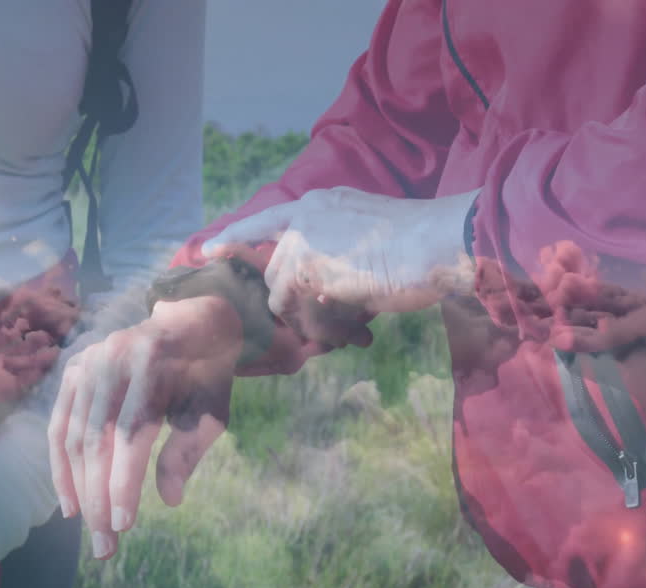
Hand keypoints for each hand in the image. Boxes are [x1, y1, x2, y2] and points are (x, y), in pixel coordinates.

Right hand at [48, 296, 242, 559]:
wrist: (190, 322)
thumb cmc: (207, 374)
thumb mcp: (211, 410)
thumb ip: (188, 451)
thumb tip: (168, 499)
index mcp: (154, 361)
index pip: (132, 430)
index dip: (124, 480)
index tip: (124, 525)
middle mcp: (113, 357)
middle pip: (97, 439)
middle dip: (98, 498)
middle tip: (106, 547)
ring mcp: (88, 360)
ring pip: (74, 437)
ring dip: (78, 490)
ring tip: (92, 533)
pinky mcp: (74, 369)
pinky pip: (59, 425)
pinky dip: (61, 467)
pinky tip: (70, 503)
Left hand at [204, 188, 479, 340]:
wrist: (439, 240)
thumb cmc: (423, 243)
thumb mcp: (371, 234)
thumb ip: (338, 253)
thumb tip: (322, 292)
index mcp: (321, 203)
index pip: (265, 220)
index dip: (234, 237)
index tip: (207, 251)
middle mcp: (305, 216)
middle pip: (276, 273)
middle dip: (294, 303)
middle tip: (329, 321)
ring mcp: (303, 240)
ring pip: (282, 296)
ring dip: (308, 317)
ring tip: (349, 322)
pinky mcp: (306, 267)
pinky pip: (297, 311)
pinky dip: (319, 325)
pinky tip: (351, 324)